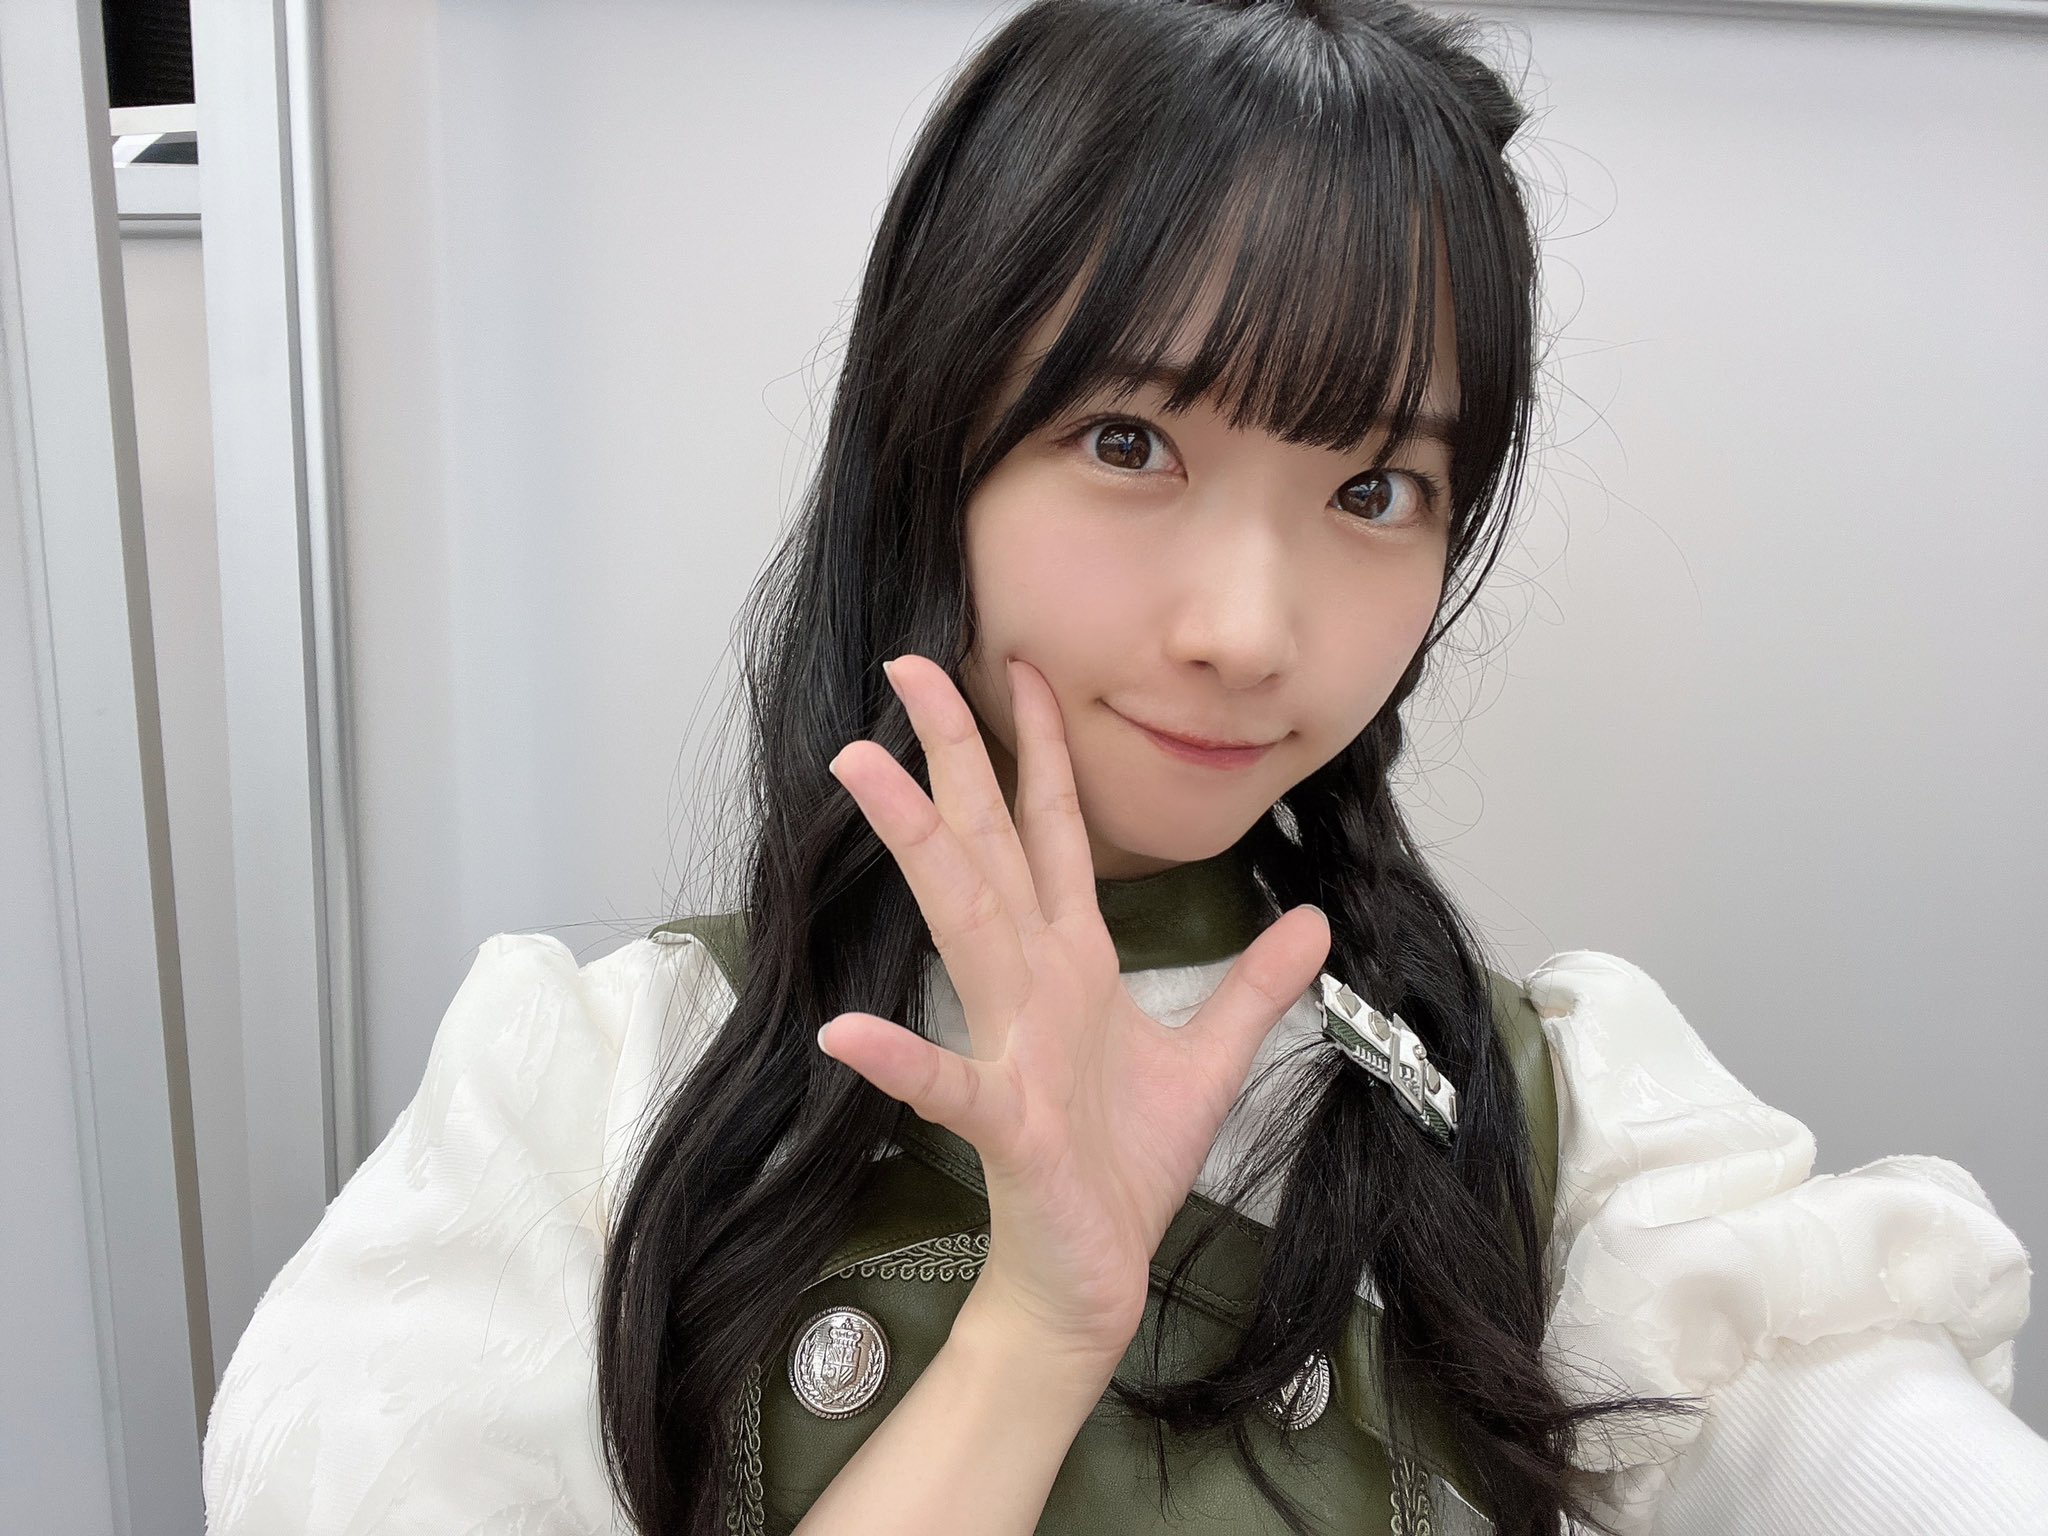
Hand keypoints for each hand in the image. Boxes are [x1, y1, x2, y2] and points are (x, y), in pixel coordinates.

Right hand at [819, 653, 1330, 1360]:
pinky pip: (950, 1085)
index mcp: (1073, 962)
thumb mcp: (1209, 1063)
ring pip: (963, 926)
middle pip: (989, 846)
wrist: (1090, 1278)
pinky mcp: (1010, 1124)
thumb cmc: (1124, 1171)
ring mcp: (1011, 1045)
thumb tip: (1313, 920)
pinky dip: (901, 1059)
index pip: (1052, 832)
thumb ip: (1254, 987)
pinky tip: (848, 1033)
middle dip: (954, 754)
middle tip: (911, 665)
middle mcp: (1032, 984)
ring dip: (916, 848)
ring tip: (863, 770)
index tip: (1021, 668)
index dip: (1040, 749)